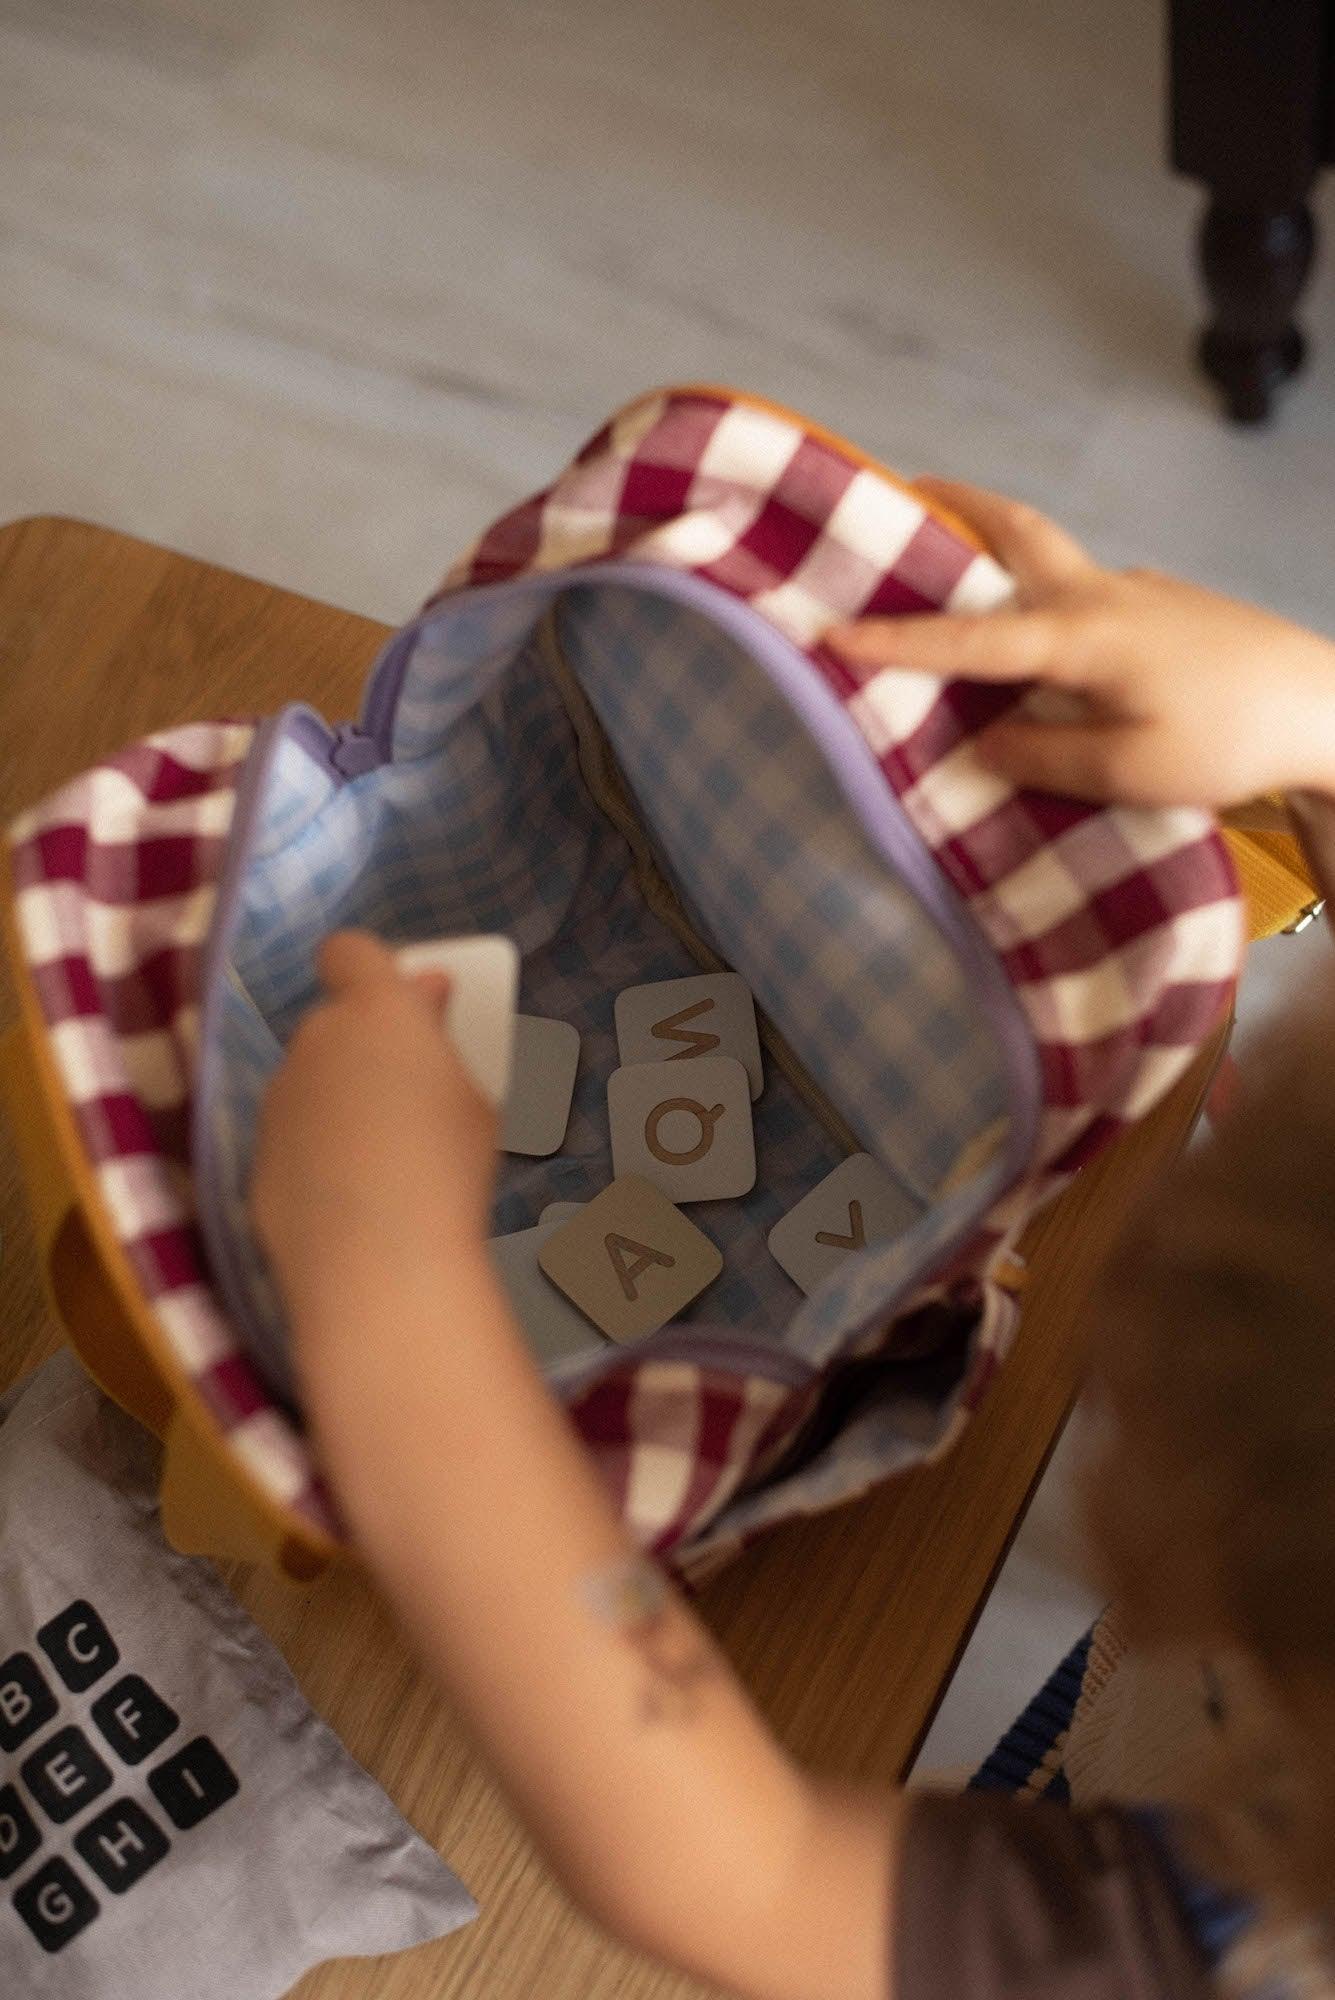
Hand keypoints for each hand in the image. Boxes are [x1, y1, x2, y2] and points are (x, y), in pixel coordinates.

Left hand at [250, 930, 497, 1318]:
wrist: (377, 1263)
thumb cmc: (448, 1166)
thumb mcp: (474, 1097)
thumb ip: (439, 1040)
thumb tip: (423, 1000)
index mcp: (375, 1011)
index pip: (351, 952)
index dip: (372, 969)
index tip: (405, 1002)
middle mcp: (314, 1043)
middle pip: (333, 1025)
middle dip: (364, 1047)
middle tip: (411, 1094)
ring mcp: (278, 1102)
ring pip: (309, 1085)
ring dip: (339, 1103)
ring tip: (388, 1162)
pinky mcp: (258, 1159)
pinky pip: (293, 1140)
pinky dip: (318, 1156)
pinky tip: (354, 1203)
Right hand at [826, 478, 1334, 806]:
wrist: (1329, 709)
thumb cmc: (1232, 741)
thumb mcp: (1130, 772)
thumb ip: (1045, 756)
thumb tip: (983, 742)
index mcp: (1084, 635)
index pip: (968, 639)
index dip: (894, 640)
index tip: (827, 633)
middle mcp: (1105, 596)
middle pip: (1019, 530)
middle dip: (957, 505)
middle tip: (905, 488)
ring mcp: (1141, 593)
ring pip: (1054, 558)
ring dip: (1001, 546)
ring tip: (955, 565)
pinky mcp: (1169, 609)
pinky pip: (1089, 594)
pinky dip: (1048, 598)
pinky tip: (1050, 645)